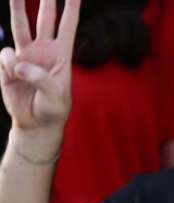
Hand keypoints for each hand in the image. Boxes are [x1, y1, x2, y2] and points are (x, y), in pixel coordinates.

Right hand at [0, 0, 78, 145]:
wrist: (35, 123)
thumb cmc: (52, 109)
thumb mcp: (55, 95)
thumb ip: (39, 77)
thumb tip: (18, 63)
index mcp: (61, 54)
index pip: (68, 27)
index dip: (71, 9)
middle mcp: (43, 50)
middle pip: (44, 19)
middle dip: (46, 1)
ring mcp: (25, 55)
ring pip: (20, 26)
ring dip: (17, 9)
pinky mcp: (9, 64)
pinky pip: (5, 57)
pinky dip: (9, 67)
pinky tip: (15, 78)